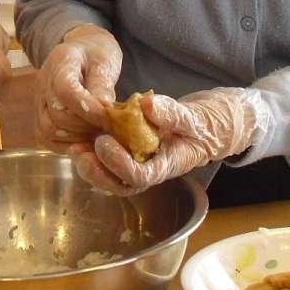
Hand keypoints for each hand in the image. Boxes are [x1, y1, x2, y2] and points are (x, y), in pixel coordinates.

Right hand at [35, 24, 121, 152]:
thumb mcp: (105, 60)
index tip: (108, 116)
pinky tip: (85, 140)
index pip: (64, 90)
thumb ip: (102, 85)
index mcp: (60, 63)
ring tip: (97, 132)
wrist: (83, 50)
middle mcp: (43, 83)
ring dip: (77, 138)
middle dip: (85, 126)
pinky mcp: (41, 116)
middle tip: (106, 126)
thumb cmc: (96, 53)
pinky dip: (66, 145)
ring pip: (49, 130)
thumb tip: (104, 110)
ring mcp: (39, 101)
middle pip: (57, 115)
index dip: (87, 108)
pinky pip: (46, 138)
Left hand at [70, 88, 264, 195]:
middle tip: (79, 152)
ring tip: (74, 149)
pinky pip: (111, 161)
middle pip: (120, 184)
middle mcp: (152, 170)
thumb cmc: (208, 124)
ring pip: (112, 177)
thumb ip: (172, 113)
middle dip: (97, 172)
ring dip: (91, 166)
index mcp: (168, 166)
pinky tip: (81, 139)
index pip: (139, 177)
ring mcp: (142, 163)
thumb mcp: (195, 116)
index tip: (103, 142)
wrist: (214, 125)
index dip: (118, 164)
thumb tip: (147, 105)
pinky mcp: (134, 153)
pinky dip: (95, 154)